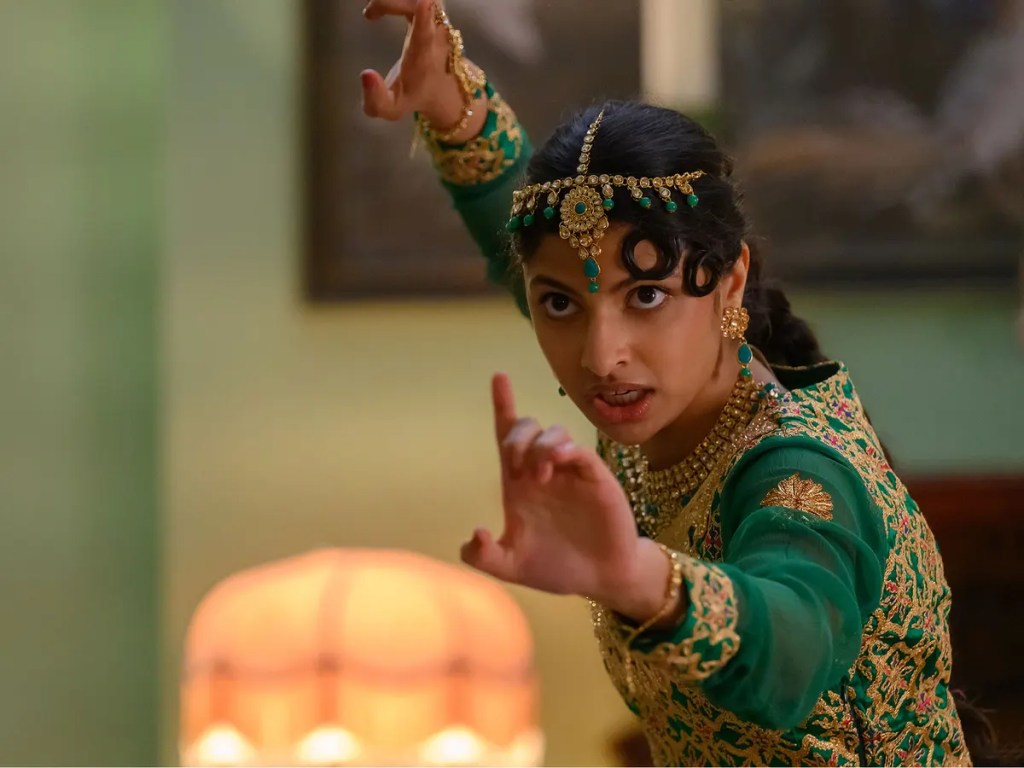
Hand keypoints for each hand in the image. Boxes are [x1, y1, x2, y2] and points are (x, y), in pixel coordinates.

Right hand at [359, 0, 483, 134]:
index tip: (423, 1)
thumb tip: (365, 74)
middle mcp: (434, 34)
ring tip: (372, 11)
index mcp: (424, 57)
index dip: (423, 16)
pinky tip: (378, 8)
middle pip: (421, 4)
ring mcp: (437, 19)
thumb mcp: (392, 109)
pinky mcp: (433, 10)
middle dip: (393, 2)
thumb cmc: (413, 96)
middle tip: (369, 12)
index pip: (426, 34)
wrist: (445, 88)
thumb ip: (375, 101)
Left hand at [460, 373, 646, 604]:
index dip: (503, 405)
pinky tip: (558, 465)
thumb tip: (474, 534)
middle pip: (528, 427)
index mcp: (520, 484)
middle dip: (517, 435)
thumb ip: (484, 557)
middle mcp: (544, 471)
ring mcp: (570, 472)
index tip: (499, 377)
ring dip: (541, 446)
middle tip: (517, 467)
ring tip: (539, 476)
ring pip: (554, 433)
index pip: (507, 436)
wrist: (600, 579)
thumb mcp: (511, 567)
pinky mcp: (595, 479)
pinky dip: (567, 451)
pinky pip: (580, 451)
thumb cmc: (556, 566)